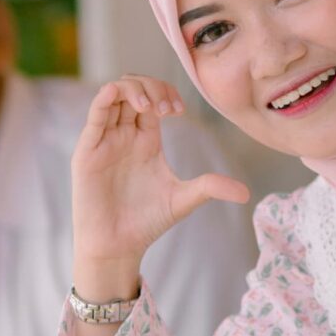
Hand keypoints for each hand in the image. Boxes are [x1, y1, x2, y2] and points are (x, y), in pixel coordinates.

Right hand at [71, 78, 248, 311]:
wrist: (118, 248)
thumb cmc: (146, 223)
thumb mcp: (183, 200)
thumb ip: (210, 187)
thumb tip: (246, 193)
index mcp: (146, 139)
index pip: (153, 97)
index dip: (166, 92)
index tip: (179, 111)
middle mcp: (124, 134)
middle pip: (134, 88)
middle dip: (153, 87)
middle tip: (168, 108)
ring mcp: (105, 140)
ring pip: (114, 94)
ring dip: (134, 88)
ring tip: (151, 107)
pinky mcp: (88, 151)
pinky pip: (95, 113)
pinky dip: (108, 97)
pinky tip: (126, 100)